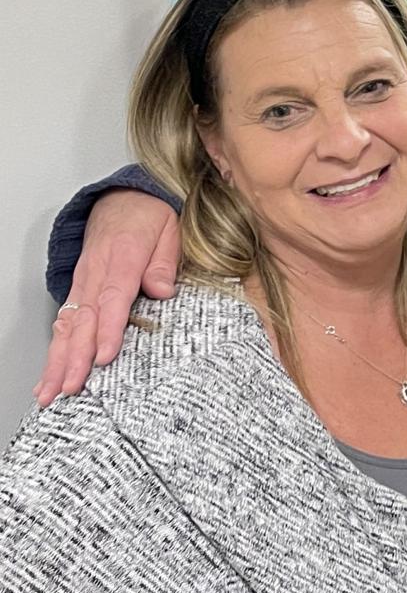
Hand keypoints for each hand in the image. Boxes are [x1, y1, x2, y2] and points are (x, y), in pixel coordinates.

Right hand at [36, 191, 179, 405]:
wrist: (123, 199)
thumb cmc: (149, 217)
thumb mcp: (170, 229)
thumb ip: (165, 261)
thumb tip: (162, 290)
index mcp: (122, 257)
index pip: (113, 298)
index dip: (107, 329)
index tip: (103, 357)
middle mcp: (95, 273)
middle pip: (83, 320)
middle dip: (75, 357)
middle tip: (72, 388)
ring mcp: (82, 283)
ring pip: (66, 327)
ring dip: (58, 361)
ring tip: (51, 393)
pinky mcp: (78, 291)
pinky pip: (63, 324)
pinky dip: (54, 351)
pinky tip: (49, 376)